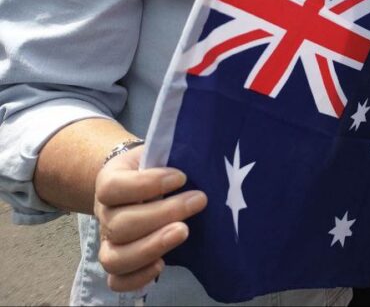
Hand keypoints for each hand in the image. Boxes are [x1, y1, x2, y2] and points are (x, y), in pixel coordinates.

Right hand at [94, 146, 206, 291]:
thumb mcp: (158, 152)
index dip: (146, 184)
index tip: (181, 177)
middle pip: (120, 224)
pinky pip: (117, 281)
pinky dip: (137, 278)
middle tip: (198, 200)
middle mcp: (105, 214)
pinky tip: (162, 265)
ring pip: (116, 256)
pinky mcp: (120, 262)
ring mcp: (109, 242)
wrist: (137, 181)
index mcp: (110, 182)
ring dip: (152, 246)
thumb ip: (172, 153)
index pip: (113, 187)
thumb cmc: (155, 166)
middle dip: (163, 214)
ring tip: (184, 232)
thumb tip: (202, 151)